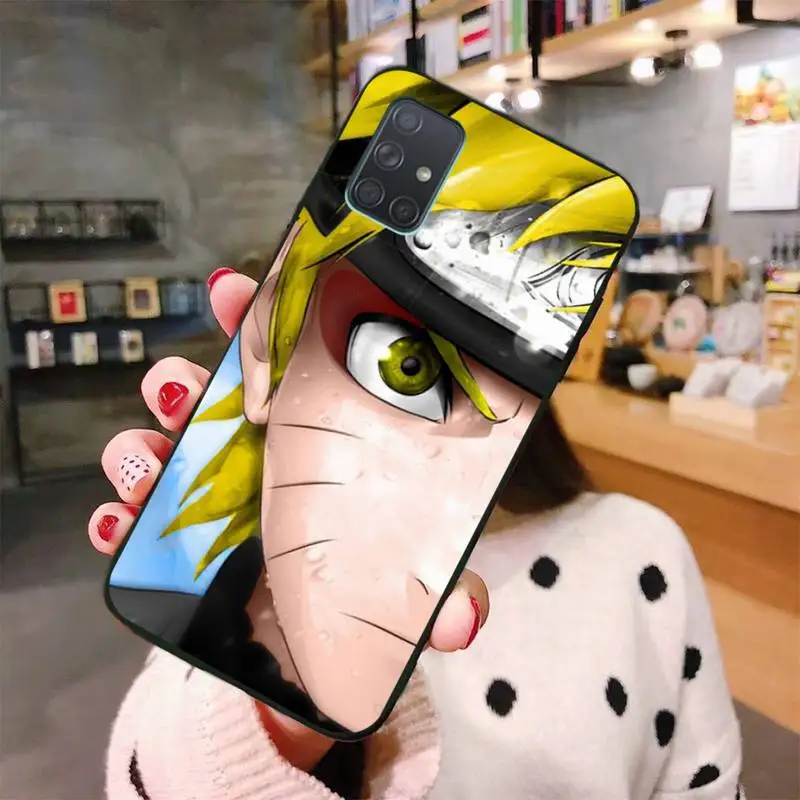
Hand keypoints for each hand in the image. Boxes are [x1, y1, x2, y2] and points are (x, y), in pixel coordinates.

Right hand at [88, 267, 489, 772]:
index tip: (233, 294)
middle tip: (179, 391)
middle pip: (207, 397)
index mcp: (316, 436)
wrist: (320, 653)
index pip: (282, 363)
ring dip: (143, 443)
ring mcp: (219, 497)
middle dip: (181, 382)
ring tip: (147, 458)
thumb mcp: (415, 579)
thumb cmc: (368, 588)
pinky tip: (118, 524)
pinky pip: (140, 517)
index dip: (251, 321)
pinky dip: (119, 515)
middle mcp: (263, 456)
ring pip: (164, 448)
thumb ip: (443, 592)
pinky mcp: (184, 543)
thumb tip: (460, 621)